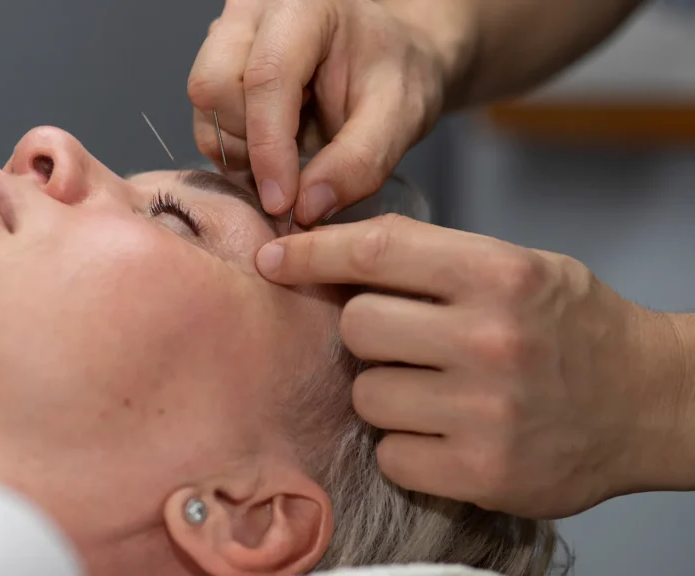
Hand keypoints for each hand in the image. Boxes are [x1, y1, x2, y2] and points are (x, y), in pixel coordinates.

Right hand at [188, 0, 457, 223]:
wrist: (387, 60)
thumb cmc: (394, 74)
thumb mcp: (400, 118)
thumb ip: (360, 162)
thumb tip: (306, 207)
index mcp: (303, 6)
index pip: (266, 77)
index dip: (269, 148)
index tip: (283, 202)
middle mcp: (252, 13)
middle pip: (214, 86)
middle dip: (249, 143)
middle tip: (293, 170)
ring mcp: (227, 36)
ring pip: (204, 109)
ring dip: (241, 150)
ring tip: (290, 157)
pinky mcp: (216, 66)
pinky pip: (206, 121)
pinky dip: (235, 151)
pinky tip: (274, 151)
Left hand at [255, 215, 691, 518]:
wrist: (650, 402)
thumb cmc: (571, 326)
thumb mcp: (516, 266)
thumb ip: (430, 258)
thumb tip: (328, 250)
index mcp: (498, 273)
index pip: (373, 251)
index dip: (310, 252)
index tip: (274, 257)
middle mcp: (490, 338)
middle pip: (356, 326)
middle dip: (369, 333)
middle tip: (409, 342)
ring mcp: (485, 410)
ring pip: (367, 395)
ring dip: (389, 393)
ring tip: (439, 391)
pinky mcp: (481, 473)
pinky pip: (390, 453)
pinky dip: (407, 446)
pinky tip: (448, 433)